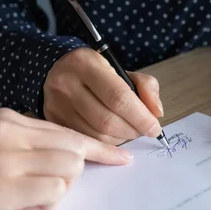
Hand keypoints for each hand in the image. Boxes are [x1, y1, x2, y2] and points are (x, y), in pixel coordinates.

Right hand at [0, 109, 131, 209]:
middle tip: (48, 188)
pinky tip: (19, 206)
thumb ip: (20, 146)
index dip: (98, 149)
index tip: (120, 159)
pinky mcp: (0, 189)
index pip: (68, 131)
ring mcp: (6, 160)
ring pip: (69, 171)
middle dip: (73, 174)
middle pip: (75, 150)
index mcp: (6, 119)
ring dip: (56, 190)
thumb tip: (61, 164)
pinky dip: (45, 205)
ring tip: (24, 198)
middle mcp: (10, 133)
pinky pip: (52, 194)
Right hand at [44, 48, 163, 144]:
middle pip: (107, 121)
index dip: (140, 117)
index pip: (118, 97)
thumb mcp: (121, 70)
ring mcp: (56, 106)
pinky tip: (113, 136)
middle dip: (132, 130)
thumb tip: (156, 113)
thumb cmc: (95, 72)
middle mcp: (66, 85)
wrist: (56, 70)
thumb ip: (145, 86)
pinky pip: (86, 141)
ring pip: (97, 135)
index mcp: (86, 65)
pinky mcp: (53, 122)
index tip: (154, 128)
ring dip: (121, 139)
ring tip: (128, 130)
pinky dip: (106, 144)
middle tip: (142, 130)